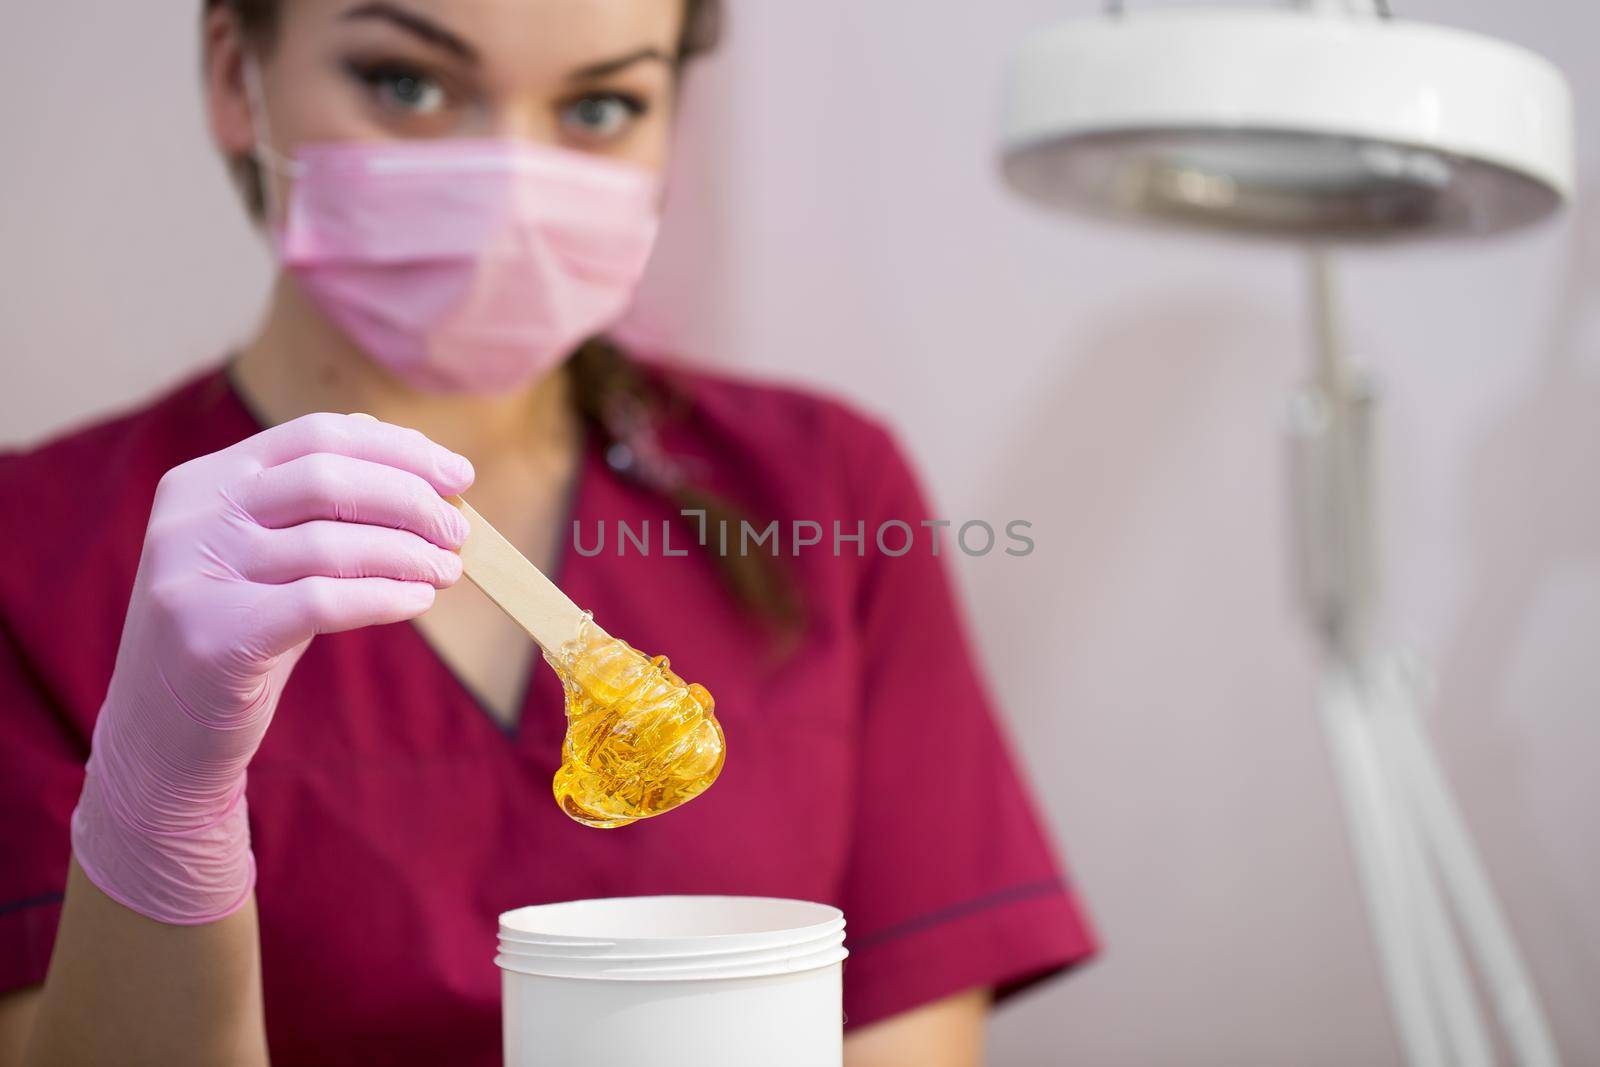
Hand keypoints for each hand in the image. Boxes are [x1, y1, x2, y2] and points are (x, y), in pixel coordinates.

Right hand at [71, 412, 473, 923]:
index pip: (318, 435)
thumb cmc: (241, 630)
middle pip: (328, 480)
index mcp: (206, 479)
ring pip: (329, 543)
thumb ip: (323, 510)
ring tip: (447, 571)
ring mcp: (195, 575)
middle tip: (458, 531)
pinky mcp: (213, 637)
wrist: (163, 730)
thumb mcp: (267, 555)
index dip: (399, 450)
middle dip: (411, 501)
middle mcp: (193, 517)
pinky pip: (321, 602)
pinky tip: (417, 601)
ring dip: (408, 554)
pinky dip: (383, 597)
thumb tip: (424, 471)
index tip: (460, 474)